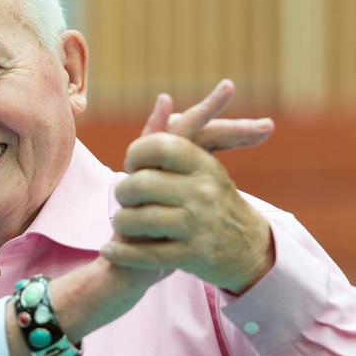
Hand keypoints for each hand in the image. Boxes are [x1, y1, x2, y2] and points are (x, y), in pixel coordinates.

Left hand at [102, 80, 274, 293]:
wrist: (247, 250)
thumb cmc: (211, 202)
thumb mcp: (201, 167)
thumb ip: (173, 138)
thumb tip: (162, 99)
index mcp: (204, 165)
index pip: (158, 146)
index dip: (136, 154)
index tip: (132, 165)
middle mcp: (204, 192)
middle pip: (139, 184)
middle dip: (123, 192)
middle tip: (124, 198)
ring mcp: (198, 225)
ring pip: (137, 219)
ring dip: (122, 222)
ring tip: (121, 224)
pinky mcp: (192, 255)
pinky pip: (144, 254)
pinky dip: (122, 253)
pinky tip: (109, 250)